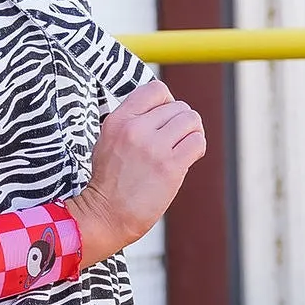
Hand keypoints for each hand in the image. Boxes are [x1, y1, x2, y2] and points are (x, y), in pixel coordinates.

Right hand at [72, 80, 207, 267]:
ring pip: (191, 120)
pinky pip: (197, 142)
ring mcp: (153, 148)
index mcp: (118, 120)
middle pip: (178, 106)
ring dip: (192, 132)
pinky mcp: (170, 167)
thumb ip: (131, 120)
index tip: (165, 117)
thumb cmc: (109, 181)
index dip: (167, 101)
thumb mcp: (107, 140)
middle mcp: (135, 129)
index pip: (156, 89)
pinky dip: (197, 148)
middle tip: (175, 139)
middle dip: (181, 121)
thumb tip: (161, 108)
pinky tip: (187, 158)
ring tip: (183, 146)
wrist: (106, 215)